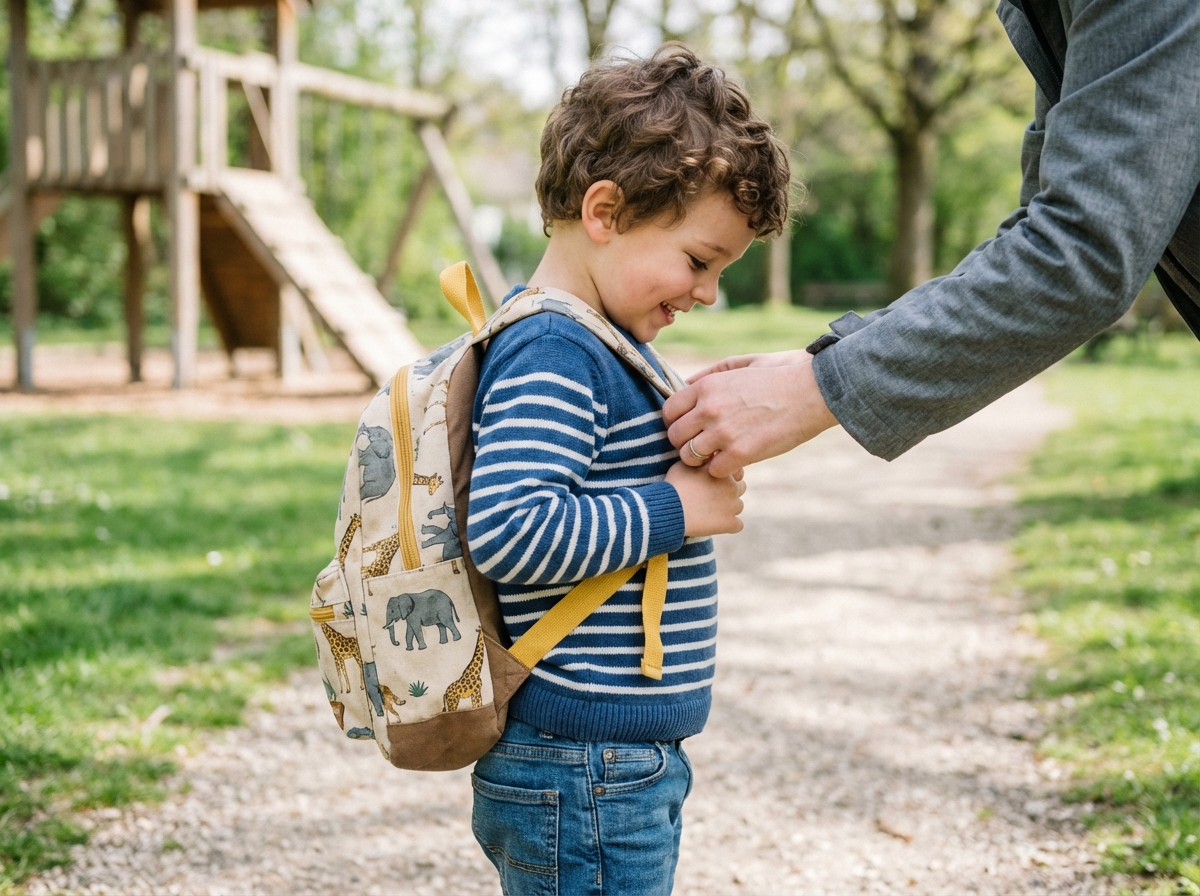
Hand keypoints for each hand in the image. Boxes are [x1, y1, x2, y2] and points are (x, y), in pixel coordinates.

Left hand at [663, 352, 837, 477]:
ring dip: (701, 459)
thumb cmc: (781, 375)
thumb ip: (712, 374)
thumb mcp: (743, 364)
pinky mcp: (741, 453)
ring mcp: (723, 432)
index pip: (669, 411)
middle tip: (703, 444)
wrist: (814, 391)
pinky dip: (722, 470)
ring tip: (717, 455)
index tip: (691, 427)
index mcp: (707, 386)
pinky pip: (713, 471)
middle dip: (686, 442)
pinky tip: (735, 462)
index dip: (677, 422)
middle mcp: (709, 409)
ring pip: (689, 457)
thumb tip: (686, 384)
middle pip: (675, 436)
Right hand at [665, 461, 745, 535]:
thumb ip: (703, 460)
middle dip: (729, 492)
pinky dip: (728, 525)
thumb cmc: (674, 484)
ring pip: (738, 506)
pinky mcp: (729, 523)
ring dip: (728, 508)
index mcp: (723, 471)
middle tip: (711, 497)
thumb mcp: (686, 464)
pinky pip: (737, 525)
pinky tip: (715, 524)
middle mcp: (732, 486)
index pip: (737, 472)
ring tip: (710, 512)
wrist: (669, 508)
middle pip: (740, 488)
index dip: (726, 477)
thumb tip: (710, 457)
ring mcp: (732, 506)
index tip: (714, 483)